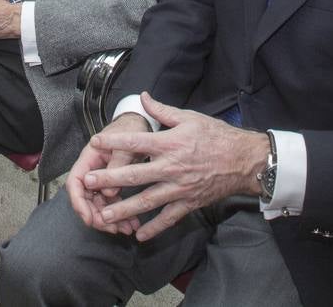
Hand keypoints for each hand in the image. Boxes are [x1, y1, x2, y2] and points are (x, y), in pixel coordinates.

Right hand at [66, 112, 149, 234]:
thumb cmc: (130, 129)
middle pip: (86, 199)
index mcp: (89, 159)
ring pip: (99, 205)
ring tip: (127, 229)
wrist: (141, 125)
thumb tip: (110, 192)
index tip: (89, 219)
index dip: (79, 203)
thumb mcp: (126, 144)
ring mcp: (101, 179)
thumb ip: (117, 165)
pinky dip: (120, 214)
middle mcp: (92, 171)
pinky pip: (111, 203)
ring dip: (111, 219)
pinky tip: (132, 223)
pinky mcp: (112, 184)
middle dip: (97, 217)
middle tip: (113, 229)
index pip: (75, 183)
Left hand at [78, 93, 266, 241]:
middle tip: (88, 183)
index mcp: (170, 143)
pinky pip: (168, 218)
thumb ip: (163, 110)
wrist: (244, 160)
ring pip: (147, 201)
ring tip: (104, 215)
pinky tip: (139, 235)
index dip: (114, 142)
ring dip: (124, 209)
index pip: (136, 142)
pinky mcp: (189, 203)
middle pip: (135, 175)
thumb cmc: (216, 136)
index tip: (95, 143)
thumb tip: (143, 97)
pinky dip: (154, 228)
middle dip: (109, 180)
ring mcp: (179, 188)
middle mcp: (171, 167)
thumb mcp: (190, 117)